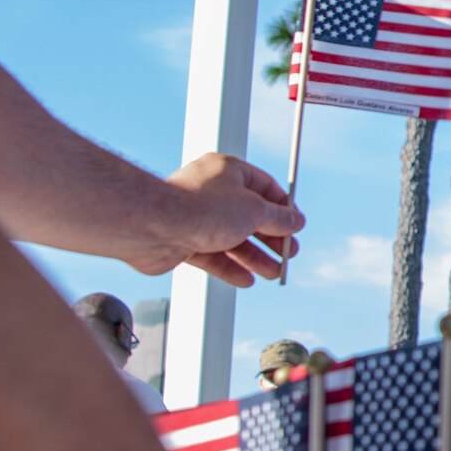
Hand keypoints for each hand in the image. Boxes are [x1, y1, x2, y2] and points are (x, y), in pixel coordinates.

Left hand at [132, 153, 303, 284]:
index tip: (295, 227)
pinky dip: (230, 267)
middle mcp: (211, 191)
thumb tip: (296, 221)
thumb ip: (278, 219)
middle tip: (288, 254)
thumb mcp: (254, 211)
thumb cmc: (202, 208)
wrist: (153, 226)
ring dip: (254, 257)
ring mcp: (195, 216)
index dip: (283, 208)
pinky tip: (246, 280)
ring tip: (273, 273)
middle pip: (249, 215)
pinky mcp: (182, 240)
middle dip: (270, 238)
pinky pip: (212, 254)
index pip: (264, 187)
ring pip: (231, 238)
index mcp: (228, 171)